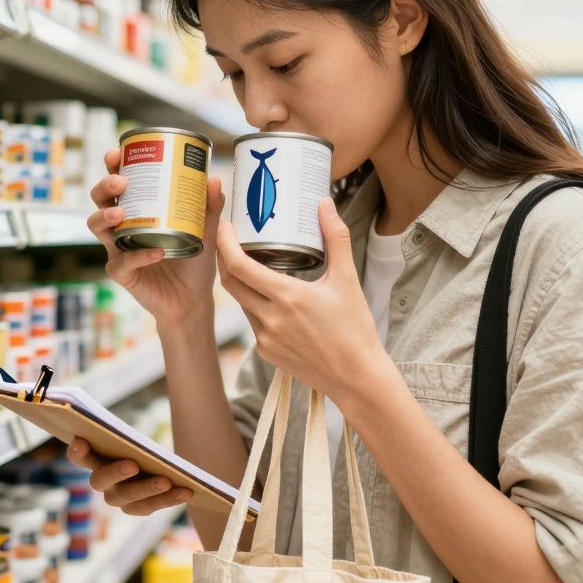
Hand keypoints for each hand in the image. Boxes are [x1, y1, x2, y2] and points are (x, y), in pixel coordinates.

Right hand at [66, 438, 192, 514]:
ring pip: (126, 498)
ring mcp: (116, 497)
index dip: (77, 451)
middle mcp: (101, 481)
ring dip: (147, 490)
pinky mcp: (135, 508)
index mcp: (94, 458)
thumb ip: (126, 439)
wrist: (153, 466)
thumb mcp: (131, 440)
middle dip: (116, 472)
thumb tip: (138, 440)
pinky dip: (168, 499)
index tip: (81, 440)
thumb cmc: (137, 446)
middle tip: (133, 464)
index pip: (78, 456)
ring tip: (168, 481)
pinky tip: (186, 491)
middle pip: (99, 480)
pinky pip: (149, 507)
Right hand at [87, 148, 225, 324]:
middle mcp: (123, 227)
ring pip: (97, 228)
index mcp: (138, 210)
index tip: (116, 153)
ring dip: (106, 217)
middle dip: (104, 187)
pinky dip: (138, 256)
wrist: (194, 300)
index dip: (112, 166)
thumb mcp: (206, 229)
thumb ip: (210, 205)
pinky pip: (121, 262)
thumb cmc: (194, 261)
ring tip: (121, 213)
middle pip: (99, 201)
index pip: (119, 184)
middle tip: (120, 182)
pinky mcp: (123, 274)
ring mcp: (119, 250)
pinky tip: (156, 252)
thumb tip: (213, 179)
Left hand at [216, 197, 386, 403]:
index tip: (225, 226)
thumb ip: (336, 238)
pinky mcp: (266, 353)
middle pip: (231, 282)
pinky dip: (256, 306)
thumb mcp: (347, 279)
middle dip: (225, 259)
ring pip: (241, 302)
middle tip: (232, 240)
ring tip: (252, 264)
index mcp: (287, 297)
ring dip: (242, 283)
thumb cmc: (355, 329)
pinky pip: (252, 322)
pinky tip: (270, 298)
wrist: (357, 378)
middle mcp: (269, 319)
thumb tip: (325, 204)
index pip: (239, 266)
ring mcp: (265, 339)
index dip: (225, 243)